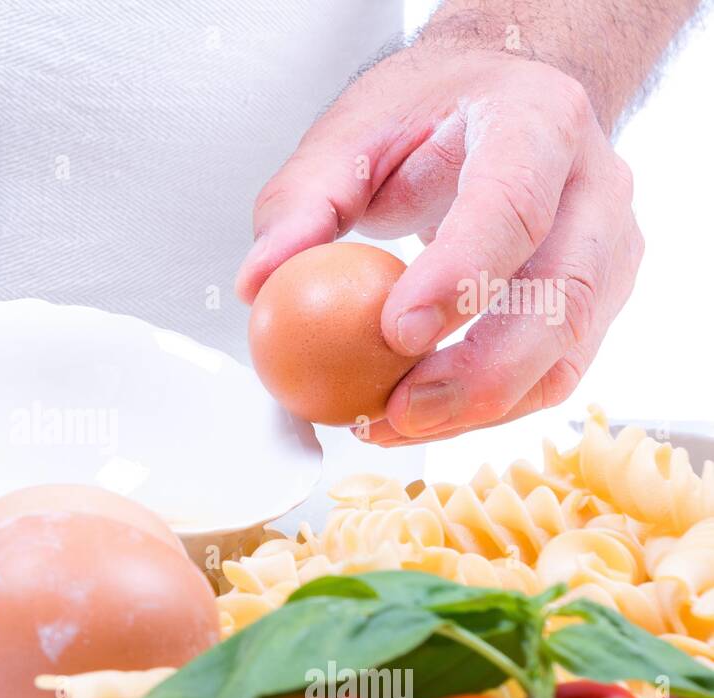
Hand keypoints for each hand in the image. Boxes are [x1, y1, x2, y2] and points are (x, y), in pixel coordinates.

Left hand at [236, 42, 642, 444]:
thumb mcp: (352, 132)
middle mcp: (592, 184)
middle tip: (397, 410)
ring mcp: (608, 245)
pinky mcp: (597, 298)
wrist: (498, 100)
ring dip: (481, 407)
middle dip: (481, 372)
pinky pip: (554, 372)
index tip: (396, 332)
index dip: (461, 276)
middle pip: (562, 294)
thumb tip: (259, 282)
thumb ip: (302, 203)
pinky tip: (421, 419)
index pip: (513, 204)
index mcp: (538, 121)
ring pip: (567, 350)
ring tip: (394, 425)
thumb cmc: (429, 114)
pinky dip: (488, 409)